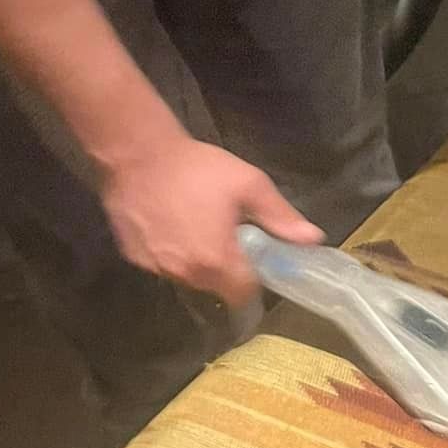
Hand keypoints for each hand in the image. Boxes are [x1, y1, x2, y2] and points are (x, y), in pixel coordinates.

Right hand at [100, 133, 322, 305]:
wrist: (135, 153)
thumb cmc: (197, 168)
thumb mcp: (248, 184)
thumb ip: (280, 217)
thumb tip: (312, 239)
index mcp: (216, 262)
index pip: (244, 295)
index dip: (254, 281)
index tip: (257, 263)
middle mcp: (185, 274)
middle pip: (217, 287)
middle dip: (227, 269)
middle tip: (229, 235)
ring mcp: (156, 268)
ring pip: (189, 277)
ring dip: (199, 262)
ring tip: (198, 226)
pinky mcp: (134, 258)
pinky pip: (163, 265)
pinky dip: (172, 253)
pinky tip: (171, 225)